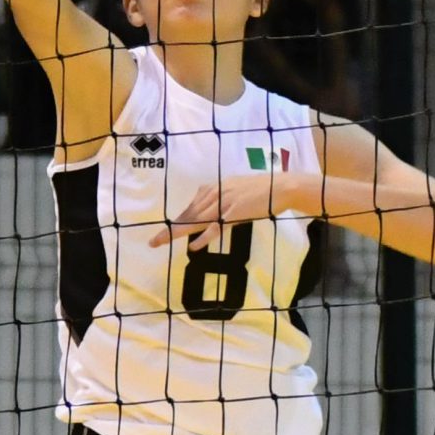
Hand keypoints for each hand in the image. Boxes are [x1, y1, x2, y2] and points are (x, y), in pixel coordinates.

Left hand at [148, 167, 317, 249]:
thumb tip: (207, 201)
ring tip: (162, 242)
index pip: (191, 207)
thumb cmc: (260, 190)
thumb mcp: (234, 188)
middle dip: (170, 229)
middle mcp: (215, 194)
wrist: (280, 187)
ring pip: (196, 220)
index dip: (176, 221)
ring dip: (177, 232)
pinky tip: (193, 247)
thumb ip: (220, 195)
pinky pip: (216, 228)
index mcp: (214, 188)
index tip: (163, 232)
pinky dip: (204, 237)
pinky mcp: (234, 213)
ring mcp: (224, 204)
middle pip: (188, 214)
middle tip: (153, 242)